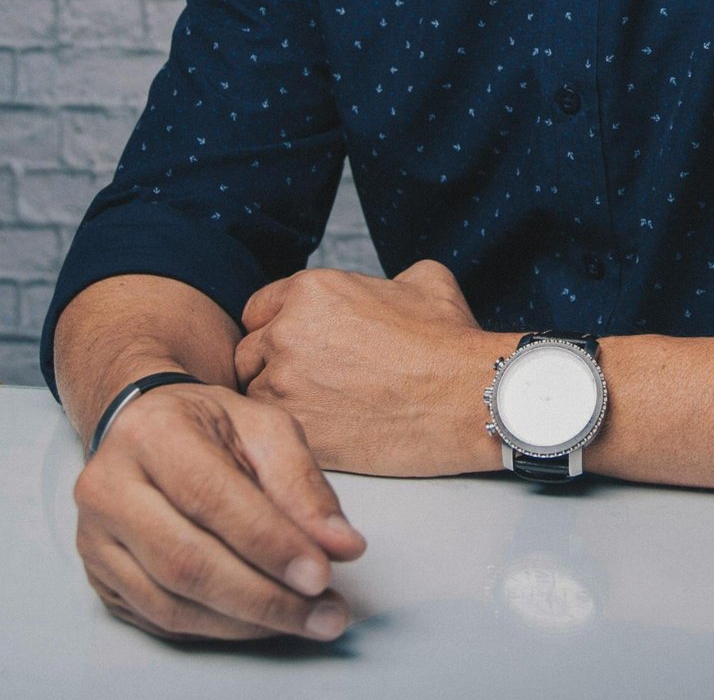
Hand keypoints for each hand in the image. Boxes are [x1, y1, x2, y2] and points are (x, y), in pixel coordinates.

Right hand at [72, 380, 366, 643]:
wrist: (144, 429)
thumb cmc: (211, 426)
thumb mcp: (264, 427)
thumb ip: (303, 483)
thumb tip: (342, 546)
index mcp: (151, 434)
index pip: (211, 497)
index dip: (269, 542)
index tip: (322, 574)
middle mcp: (109, 488)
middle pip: (186, 561)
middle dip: (265, 597)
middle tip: (326, 613)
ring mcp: (95, 541)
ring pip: (172, 603)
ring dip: (247, 621)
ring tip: (307, 619)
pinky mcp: (99, 580)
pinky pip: (161, 620)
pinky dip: (220, 628)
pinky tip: (262, 621)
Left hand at [236, 260, 513, 476]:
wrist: (467, 397)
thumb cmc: (449, 341)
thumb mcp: (423, 280)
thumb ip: (383, 280)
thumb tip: (385, 289)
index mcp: (312, 290)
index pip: (258, 309)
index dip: (276, 327)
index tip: (295, 346)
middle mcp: (288, 332)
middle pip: (246, 354)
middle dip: (269, 366)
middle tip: (306, 382)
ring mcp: (286, 384)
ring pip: (254, 395)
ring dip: (278, 402)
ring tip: (318, 409)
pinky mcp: (297, 429)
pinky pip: (273, 430)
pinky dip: (292, 432)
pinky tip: (324, 430)